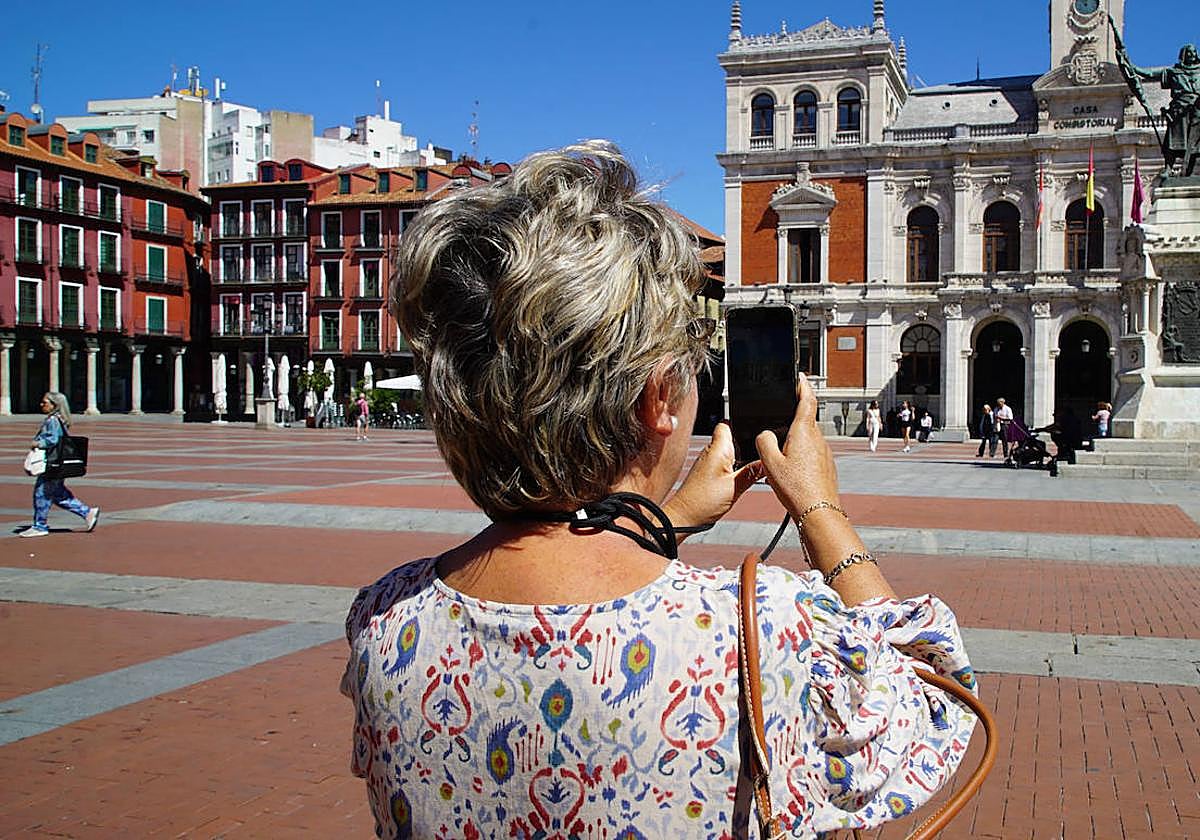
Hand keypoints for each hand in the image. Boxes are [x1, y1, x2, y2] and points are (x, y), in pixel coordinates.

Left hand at [663, 422, 762, 529]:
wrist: (684, 517)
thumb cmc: (702, 502)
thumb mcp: (735, 487)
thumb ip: (752, 472)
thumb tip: (768, 462)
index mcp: (718, 448)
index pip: (728, 423)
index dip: (743, 424)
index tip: (757, 435)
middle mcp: (711, 451)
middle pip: (732, 437)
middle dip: (746, 445)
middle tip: (757, 458)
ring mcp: (709, 462)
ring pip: (729, 452)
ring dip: (739, 459)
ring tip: (746, 472)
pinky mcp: (708, 473)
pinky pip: (725, 464)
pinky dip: (733, 469)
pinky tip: (737, 480)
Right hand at [755, 373, 840, 517]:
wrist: (818, 511)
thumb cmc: (797, 489)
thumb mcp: (769, 462)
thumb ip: (764, 441)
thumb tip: (765, 434)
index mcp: (804, 432)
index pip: (807, 400)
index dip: (803, 385)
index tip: (799, 377)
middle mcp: (818, 439)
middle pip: (804, 421)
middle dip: (791, 421)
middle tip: (777, 427)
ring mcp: (824, 452)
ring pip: (807, 439)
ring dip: (795, 441)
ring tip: (781, 458)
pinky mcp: (826, 465)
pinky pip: (812, 453)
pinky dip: (801, 456)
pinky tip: (792, 472)